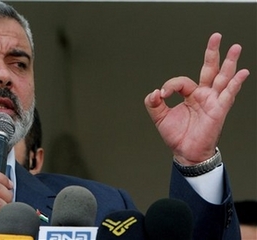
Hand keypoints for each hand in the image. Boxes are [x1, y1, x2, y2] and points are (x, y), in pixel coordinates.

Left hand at [144, 32, 249, 164]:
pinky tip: (242, 73)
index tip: (162, 95)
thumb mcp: (160, 118)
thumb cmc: (177, 136)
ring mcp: (212, 101)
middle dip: (212, 52)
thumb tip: (154, 92)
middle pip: (210, 69)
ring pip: (222, 78)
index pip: (181, 81)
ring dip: (229, 62)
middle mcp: (203, 95)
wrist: (185, 152)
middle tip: (216, 36)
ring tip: (235, 47)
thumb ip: (154, 104)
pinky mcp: (219, 110)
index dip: (170, 85)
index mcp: (190, 95)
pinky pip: (228, 95)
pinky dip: (235, 84)